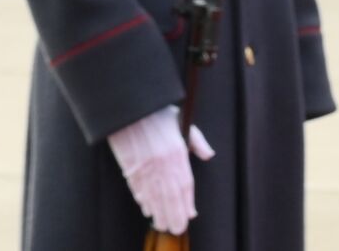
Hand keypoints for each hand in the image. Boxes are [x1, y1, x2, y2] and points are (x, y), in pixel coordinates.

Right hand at [106, 105, 215, 234]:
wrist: (130, 108)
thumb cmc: (157, 113)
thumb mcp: (183, 122)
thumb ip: (196, 141)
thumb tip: (208, 154)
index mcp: (177, 152)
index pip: (185, 183)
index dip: (187, 202)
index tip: (190, 215)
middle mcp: (162, 163)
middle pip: (170, 195)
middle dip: (174, 214)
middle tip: (177, 229)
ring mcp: (145, 167)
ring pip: (154, 196)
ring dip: (159, 213)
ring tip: (163, 225)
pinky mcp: (130, 168)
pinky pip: (138, 189)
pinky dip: (144, 201)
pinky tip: (148, 210)